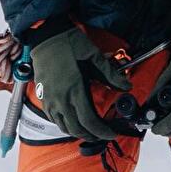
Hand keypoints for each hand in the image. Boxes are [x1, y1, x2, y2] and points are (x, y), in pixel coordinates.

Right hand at [30, 25, 127, 141]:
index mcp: (75, 89)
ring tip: (90, 131)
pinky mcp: (43, 97)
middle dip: (92, 135)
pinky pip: (54, 119)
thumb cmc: (70, 44)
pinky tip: (73, 121)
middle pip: (77, 129)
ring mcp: (50, 100)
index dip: (102, 131)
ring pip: (64, 127)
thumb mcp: (94, 56)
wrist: (46, 35)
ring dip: (78, 133)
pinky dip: (65, 125)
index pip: (89, 121)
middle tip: (103, 134)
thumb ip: (110, 74)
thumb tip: (127, 86)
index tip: (112, 133)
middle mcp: (61, 99)